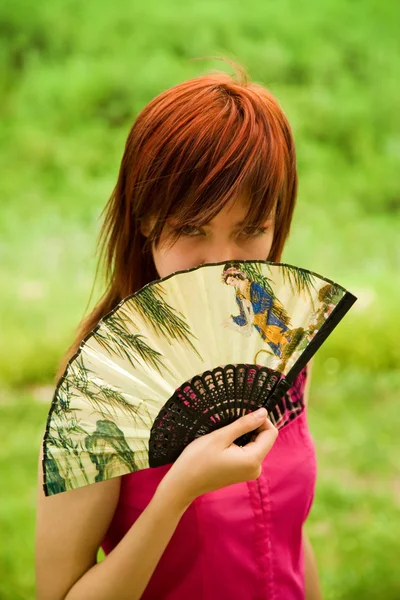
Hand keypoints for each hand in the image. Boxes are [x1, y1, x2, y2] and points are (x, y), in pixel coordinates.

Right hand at [159, 408, 277, 506]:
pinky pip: (249, 452)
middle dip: (252, 427)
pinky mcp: (242, 472)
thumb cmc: (198, 459)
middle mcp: (256, 468)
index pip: (271, 433)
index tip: (243, 414)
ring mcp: (249, 472)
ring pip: (256, 444)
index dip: (261, 420)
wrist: (183, 483)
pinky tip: (225, 443)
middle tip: (231, 423)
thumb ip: (244, 424)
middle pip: (265, 439)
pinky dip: (241, 443)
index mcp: (253, 460)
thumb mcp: (220, 437)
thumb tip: (263, 413)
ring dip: (245, 435)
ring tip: (225, 434)